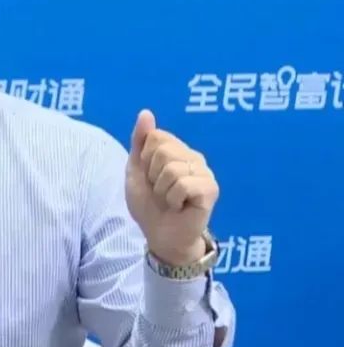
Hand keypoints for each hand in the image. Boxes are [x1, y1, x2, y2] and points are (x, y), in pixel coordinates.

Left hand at [125, 109, 219, 265]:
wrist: (160, 234)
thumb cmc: (149, 204)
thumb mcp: (136, 170)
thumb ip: (140, 141)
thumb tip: (146, 112)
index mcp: (177, 149)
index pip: (155, 136)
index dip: (145, 160)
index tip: (150, 177)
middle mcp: (194, 157)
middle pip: (163, 150)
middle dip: (153, 175)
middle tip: (161, 191)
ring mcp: (204, 172)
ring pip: (172, 168)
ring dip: (162, 190)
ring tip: (170, 200)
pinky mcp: (210, 189)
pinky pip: (183, 184)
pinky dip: (173, 199)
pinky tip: (180, 206)